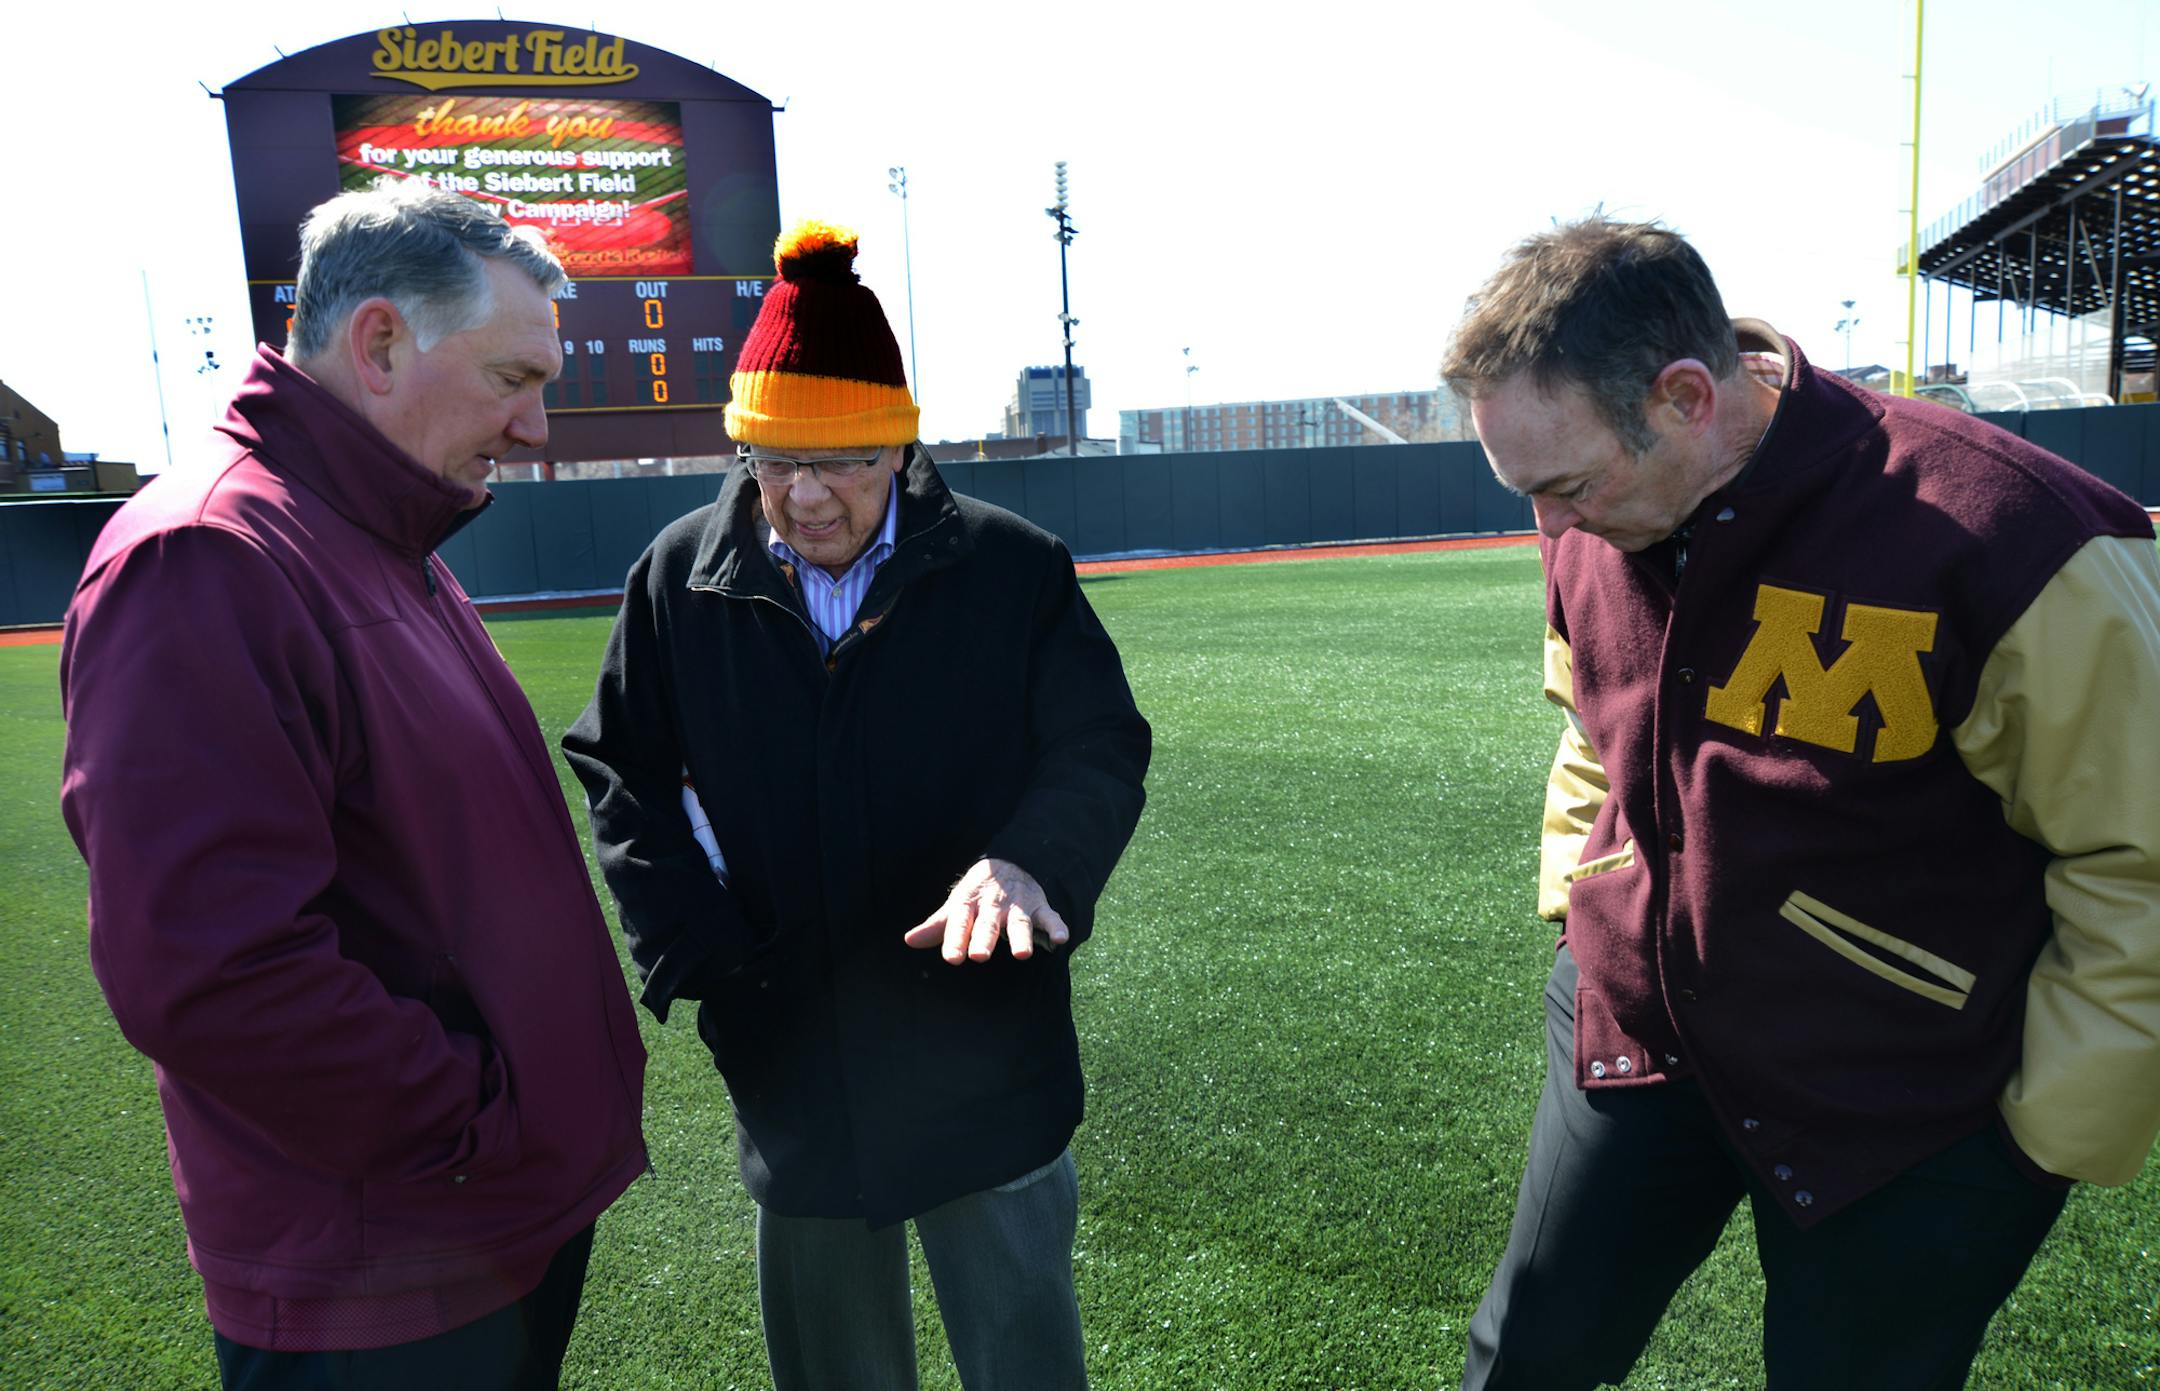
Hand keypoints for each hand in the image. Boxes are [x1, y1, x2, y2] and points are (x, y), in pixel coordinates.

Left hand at [903, 858, 1067, 963]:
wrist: (1010, 862)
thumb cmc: (978, 894)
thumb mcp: (956, 906)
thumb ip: (937, 926)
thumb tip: (909, 941)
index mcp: (969, 904)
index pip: (960, 922)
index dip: (955, 939)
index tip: (952, 958)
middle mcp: (993, 905)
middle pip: (988, 924)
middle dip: (984, 939)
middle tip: (978, 956)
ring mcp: (1018, 906)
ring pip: (1019, 922)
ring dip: (1021, 937)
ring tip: (1022, 954)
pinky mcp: (1039, 906)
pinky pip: (1050, 917)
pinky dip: (1056, 926)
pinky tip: (1061, 939)